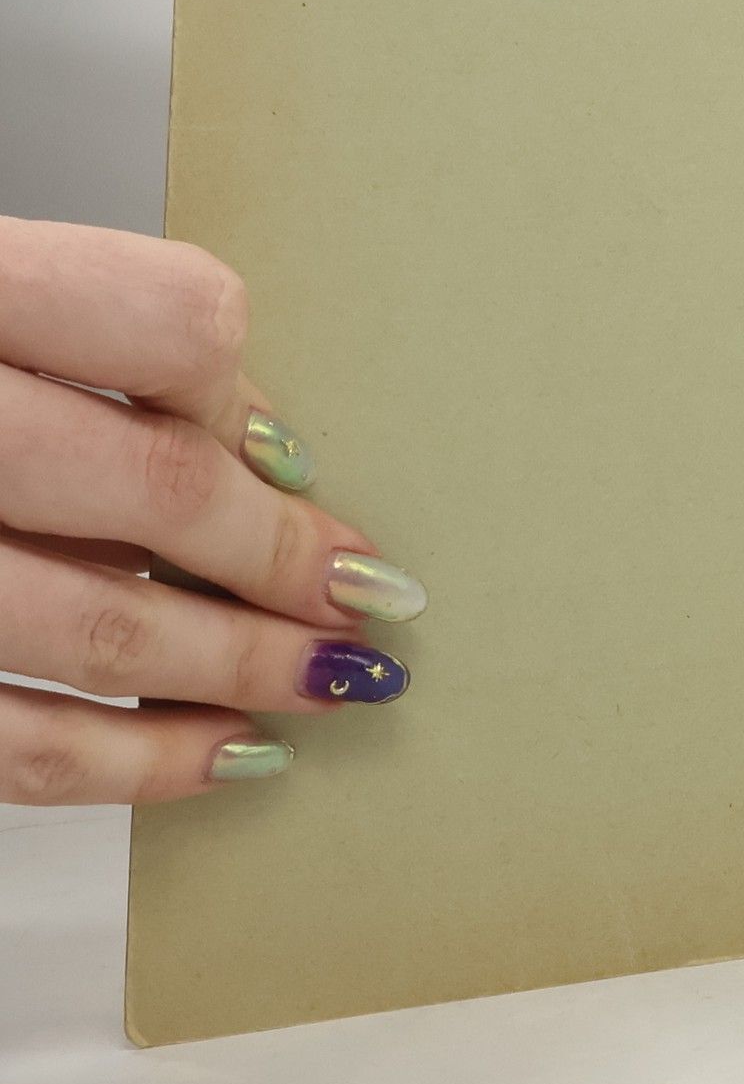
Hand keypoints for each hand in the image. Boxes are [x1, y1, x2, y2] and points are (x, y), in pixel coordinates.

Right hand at [0, 217, 424, 803]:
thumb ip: (89, 349)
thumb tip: (264, 452)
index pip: (174, 321)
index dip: (254, 400)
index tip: (304, 462)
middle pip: (157, 490)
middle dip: (285, 561)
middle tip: (368, 600)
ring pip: (96, 629)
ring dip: (241, 671)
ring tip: (327, 684)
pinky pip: (12, 745)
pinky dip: (138, 762)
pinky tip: (223, 758)